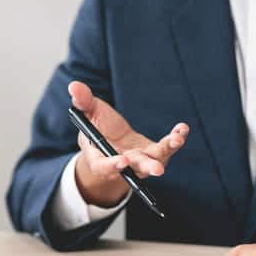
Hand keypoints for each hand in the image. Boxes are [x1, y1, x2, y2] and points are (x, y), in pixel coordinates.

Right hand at [69, 81, 189, 206]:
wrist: (109, 139)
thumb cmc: (96, 128)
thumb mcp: (88, 114)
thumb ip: (82, 102)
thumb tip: (73, 86)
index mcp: (100, 159)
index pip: (104, 167)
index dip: (112, 166)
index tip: (122, 161)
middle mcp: (122, 164)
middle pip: (134, 169)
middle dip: (147, 167)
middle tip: (157, 170)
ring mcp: (140, 161)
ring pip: (154, 160)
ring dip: (167, 151)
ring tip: (177, 140)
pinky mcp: (153, 153)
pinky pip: (165, 149)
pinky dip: (175, 139)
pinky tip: (182, 129)